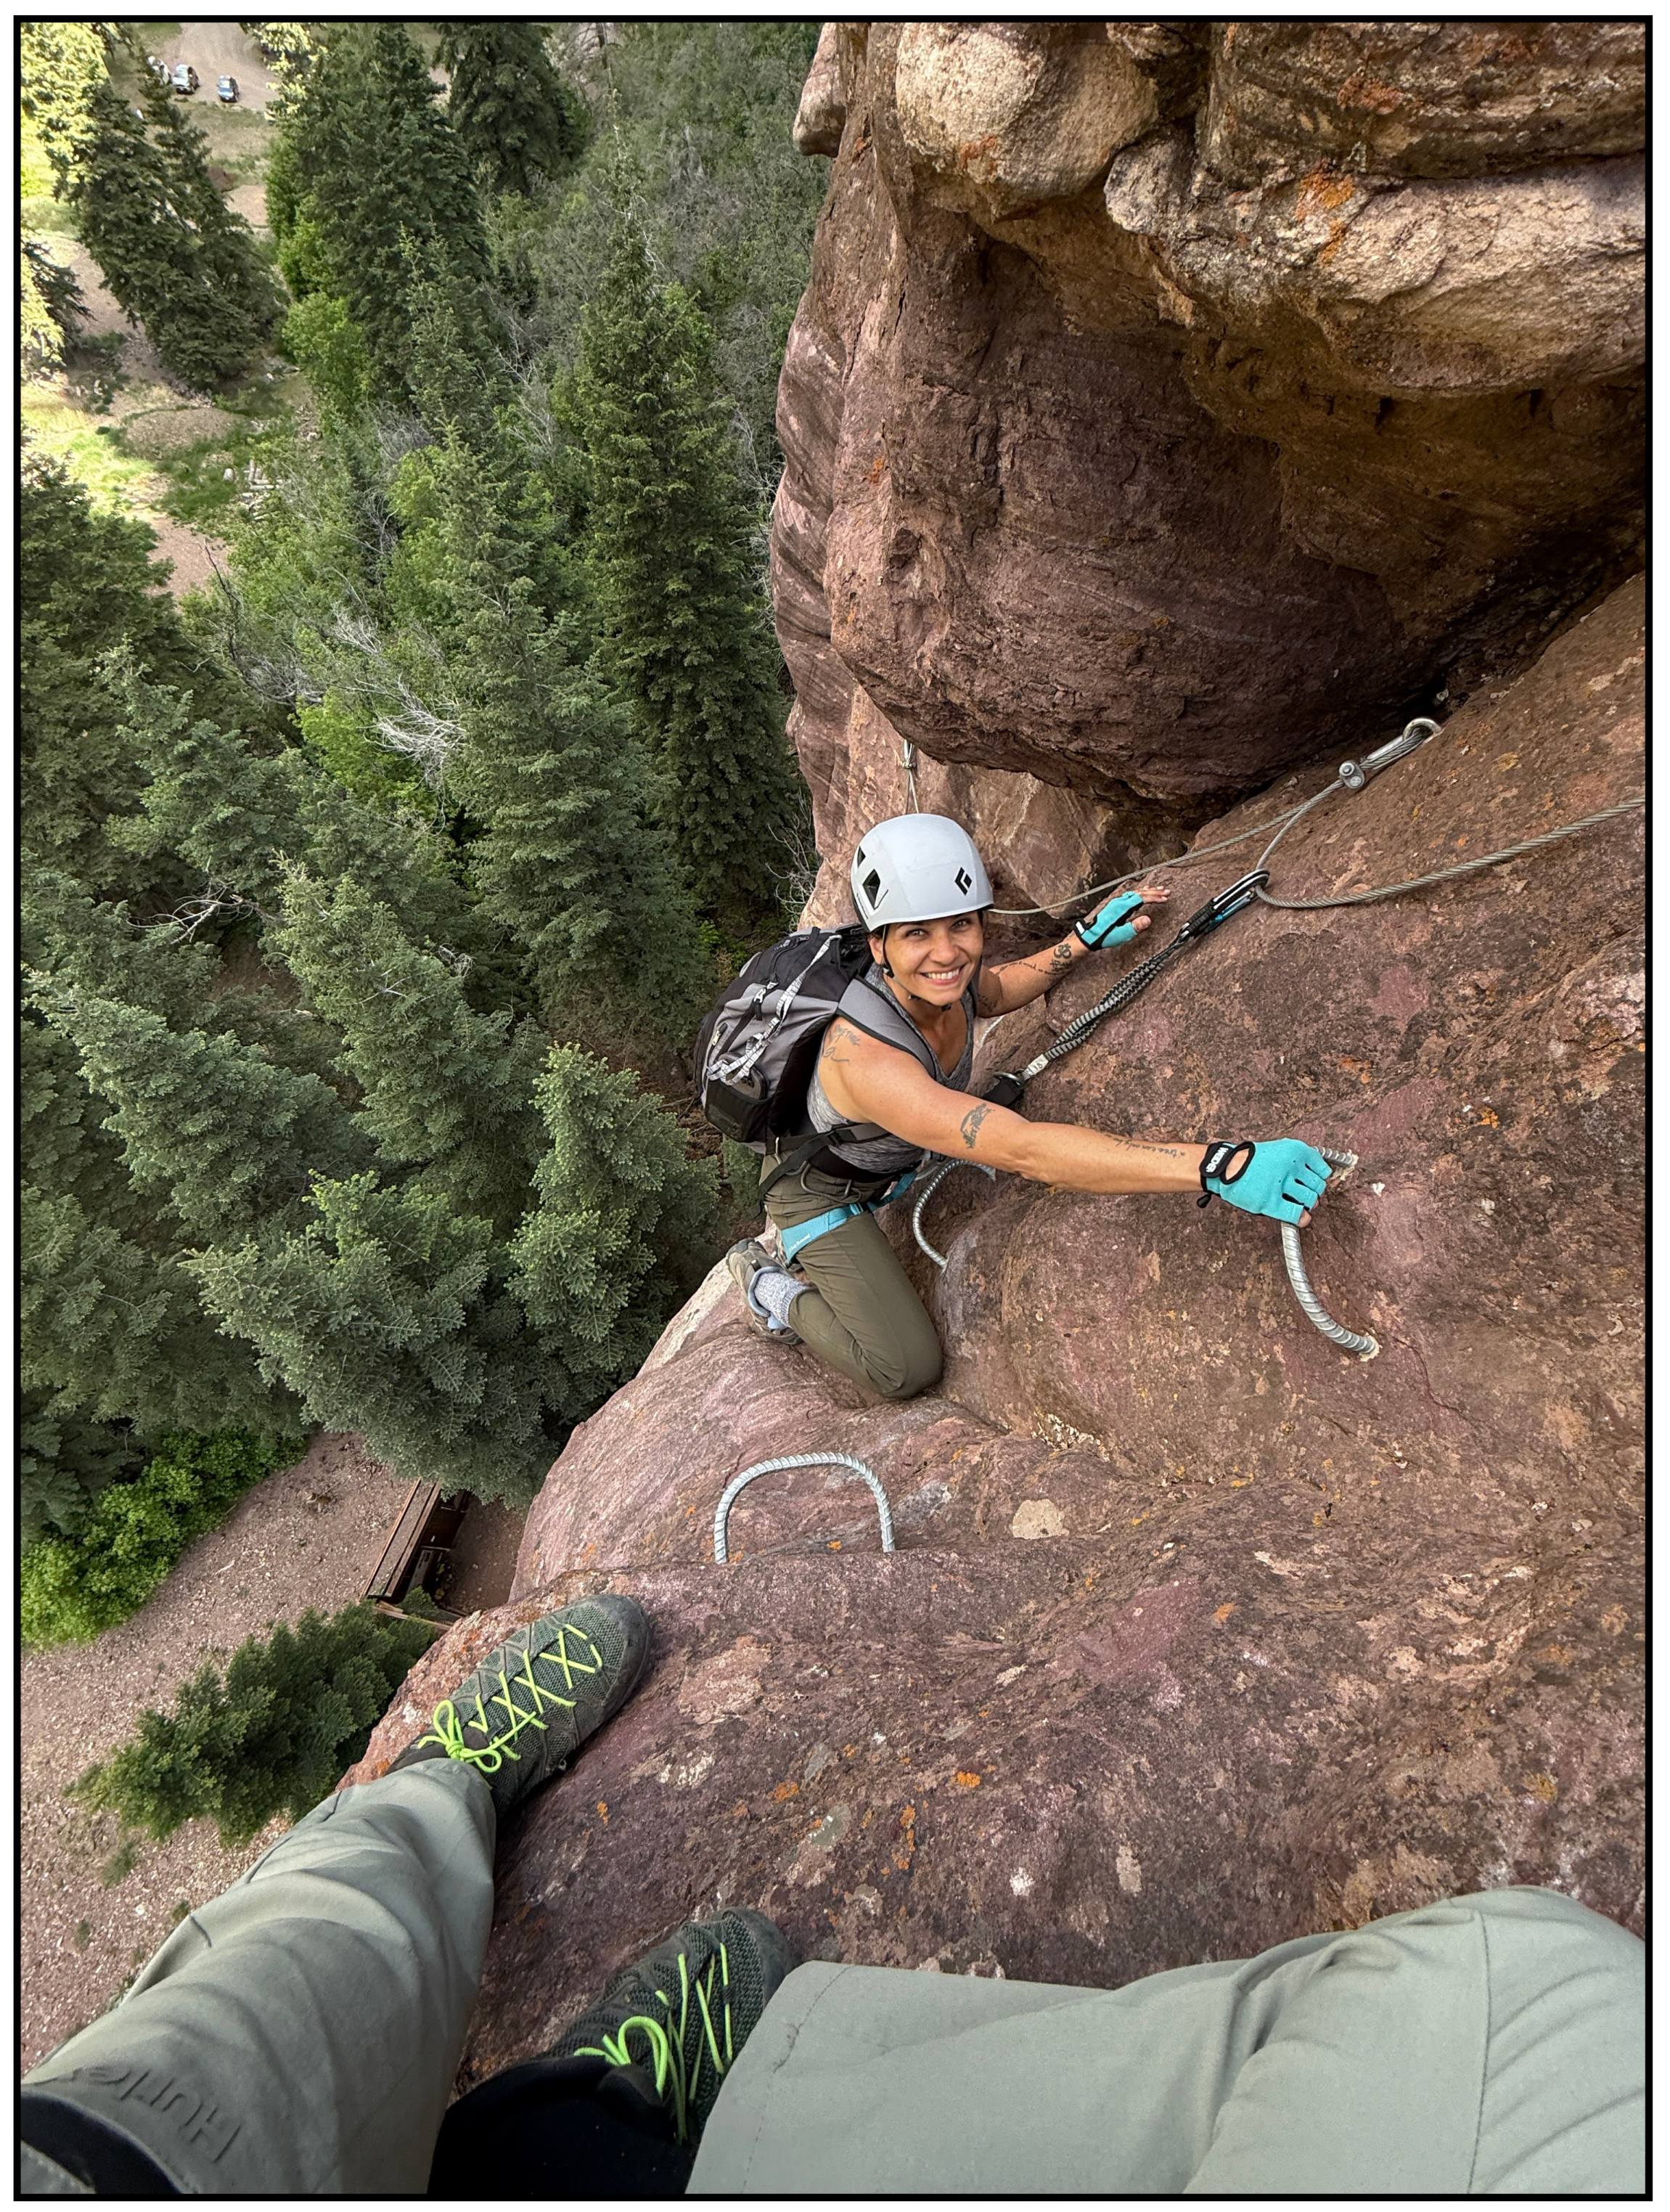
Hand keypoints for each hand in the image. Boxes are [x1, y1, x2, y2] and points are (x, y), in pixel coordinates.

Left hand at [1075, 881, 1166, 947]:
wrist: (1090, 936)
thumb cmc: (1104, 937)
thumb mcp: (1122, 934)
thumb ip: (1135, 927)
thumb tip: (1148, 919)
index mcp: (1121, 908)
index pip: (1141, 898)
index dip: (1154, 898)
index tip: (1165, 899)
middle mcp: (1119, 902)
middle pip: (1140, 893)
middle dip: (1154, 892)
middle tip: (1167, 892)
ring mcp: (1117, 902)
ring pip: (1136, 893)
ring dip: (1148, 891)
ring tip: (1160, 890)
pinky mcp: (1116, 905)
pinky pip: (1131, 895)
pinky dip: (1140, 892)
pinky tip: (1144, 892)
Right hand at [1205, 1139, 1331, 1225]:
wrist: (1227, 1166)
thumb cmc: (1251, 1160)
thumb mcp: (1278, 1150)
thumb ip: (1298, 1160)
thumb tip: (1318, 1173)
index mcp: (1295, 1150)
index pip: (1322, 1169)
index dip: (1320, 1178)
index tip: (1315, 1181)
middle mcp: (1290, 1166)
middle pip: (1318, 1186)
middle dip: (1314, 1193)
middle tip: (1306, 1194)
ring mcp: (1280, 1184)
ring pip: (1309, 1200)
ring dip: (1308, 1204)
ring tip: (1300, 1204)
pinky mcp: (1270, 1201)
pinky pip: (1295, 1213)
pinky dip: (1302, 1218)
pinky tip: (1301, 1218)